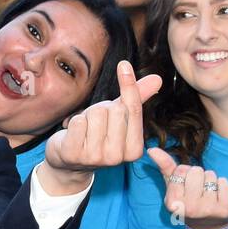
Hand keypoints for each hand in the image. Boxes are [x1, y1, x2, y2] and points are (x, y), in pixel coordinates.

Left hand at [42, 61, 161, 185]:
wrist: (69, 163)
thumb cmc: (98, 136)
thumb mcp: (120, 119)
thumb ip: (138, 100)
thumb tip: (157, 79)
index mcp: (134, 150)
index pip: (134, 110)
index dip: (128, 85)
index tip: (123, 65)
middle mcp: (117, 157)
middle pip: (115, 109)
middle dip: (104, 108)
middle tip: (97, 122)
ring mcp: (95, 158)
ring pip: (96, 113)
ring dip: (88, 115)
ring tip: (86, 129)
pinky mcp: (74, 155)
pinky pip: (78, 122)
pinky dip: (74, 121)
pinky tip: (74, 134)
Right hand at [146, 147, 227, 228]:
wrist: (206, 227)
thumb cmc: (187, 202)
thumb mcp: (173, 187)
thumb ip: (164, 167)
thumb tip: (152, 149)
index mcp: (173, 202)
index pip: (181, 169)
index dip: (184, 175)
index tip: (184, 188)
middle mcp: (190, 208)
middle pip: (196, 170)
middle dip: (197, 176)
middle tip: (197, 191)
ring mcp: (208, 209)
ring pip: (211, 175)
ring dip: (210, 181)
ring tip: (207, 195)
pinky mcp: (225, 209)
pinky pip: (224, 182)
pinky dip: (222, 186)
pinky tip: (218, 198)